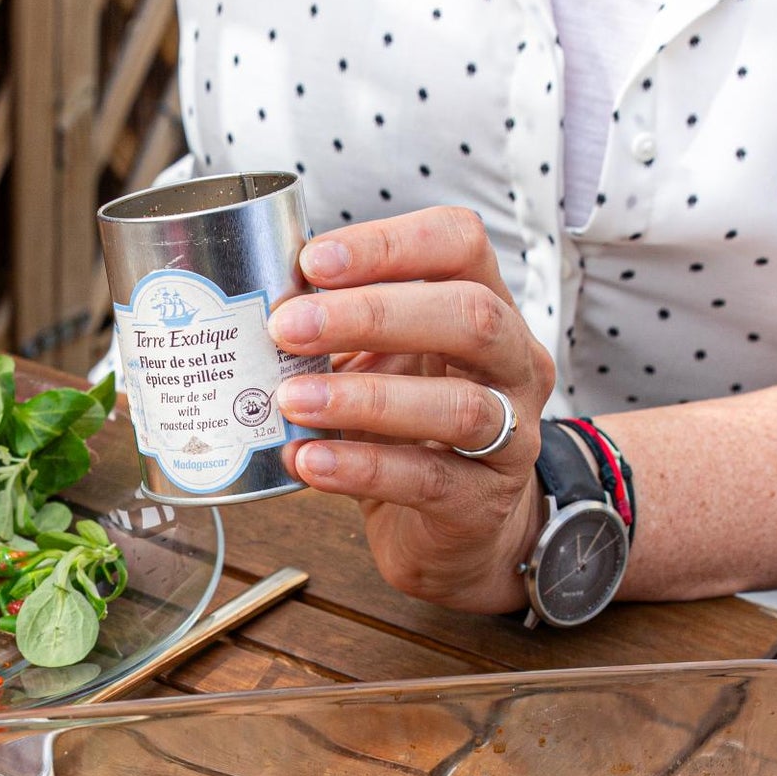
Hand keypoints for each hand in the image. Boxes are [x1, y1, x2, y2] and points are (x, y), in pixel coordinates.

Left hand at [269, 207, 556, 613]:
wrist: (453, 531)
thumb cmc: (414, 436)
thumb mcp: (384, 369)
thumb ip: (345, 337)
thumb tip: (262, 309)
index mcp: (487, 309)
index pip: (459, 244)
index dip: (390, 243)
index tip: (313, 261)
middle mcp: (514, 364)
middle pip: (470, 316)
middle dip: (372, 314)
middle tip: (288, 327)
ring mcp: (511, 436)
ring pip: (456, 405)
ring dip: (364, 398)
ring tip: (291, 400)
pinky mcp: (483, 502)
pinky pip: (428, 480)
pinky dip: (360, 467)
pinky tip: (308, 461)